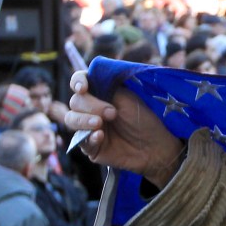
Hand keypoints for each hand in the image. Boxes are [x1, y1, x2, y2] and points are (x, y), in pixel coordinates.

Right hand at [66, 71, 185, 186]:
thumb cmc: (143, 120)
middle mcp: (91, 109)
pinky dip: (88, 137)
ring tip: (99, 123)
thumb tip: (87, 79)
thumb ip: (105, 87)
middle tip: (112, 113)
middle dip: (91, 105)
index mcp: (99, 93)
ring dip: (83, 120)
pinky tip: (100, 136)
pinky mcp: (91, 147)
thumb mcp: (126, 98)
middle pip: (75, 102)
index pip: (79, 82)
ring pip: (71, 120)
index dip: (77, 82)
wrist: (154, 147)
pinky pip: (80, 141)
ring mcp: (88, 128)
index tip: (83, 88)